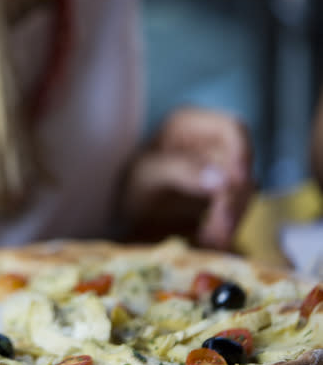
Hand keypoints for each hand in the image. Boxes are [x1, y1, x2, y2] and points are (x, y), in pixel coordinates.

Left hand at [121, 107, 253, 249]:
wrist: (122, 209)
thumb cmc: (130, 182)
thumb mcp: (146, 174)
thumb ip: (181, 170)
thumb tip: (222, 179)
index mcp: (189, 124)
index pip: (232, 129)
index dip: (242, 153)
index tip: (239, 183)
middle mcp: (210, 141)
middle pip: (241, 166)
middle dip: (233, 199)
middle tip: (221, 230)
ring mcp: (219, 167)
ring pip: (243, 190)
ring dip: (231, 217)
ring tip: (211, 240)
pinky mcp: (221, 192)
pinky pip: (234, 207)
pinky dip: (226, 225)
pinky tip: (210, 240)